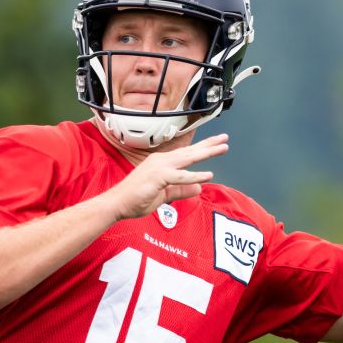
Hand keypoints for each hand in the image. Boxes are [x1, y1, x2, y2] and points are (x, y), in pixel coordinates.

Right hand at [105, 133, 229, 219]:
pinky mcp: (157, 177)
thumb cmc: (136, 199)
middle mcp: (161, 161)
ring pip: (187, 158)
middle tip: (224, 139)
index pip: (185, 154)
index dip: (202, 148)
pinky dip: (195, 175)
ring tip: (222, 148)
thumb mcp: (164, 196)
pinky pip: (180, 176)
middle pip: (189, 151)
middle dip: (208, 145)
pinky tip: (208, 175)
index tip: (216, 143)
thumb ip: (181, 190)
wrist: (117, 204)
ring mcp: (159, 167)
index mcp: (161, 163)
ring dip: (206, 153)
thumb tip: (199, 188)